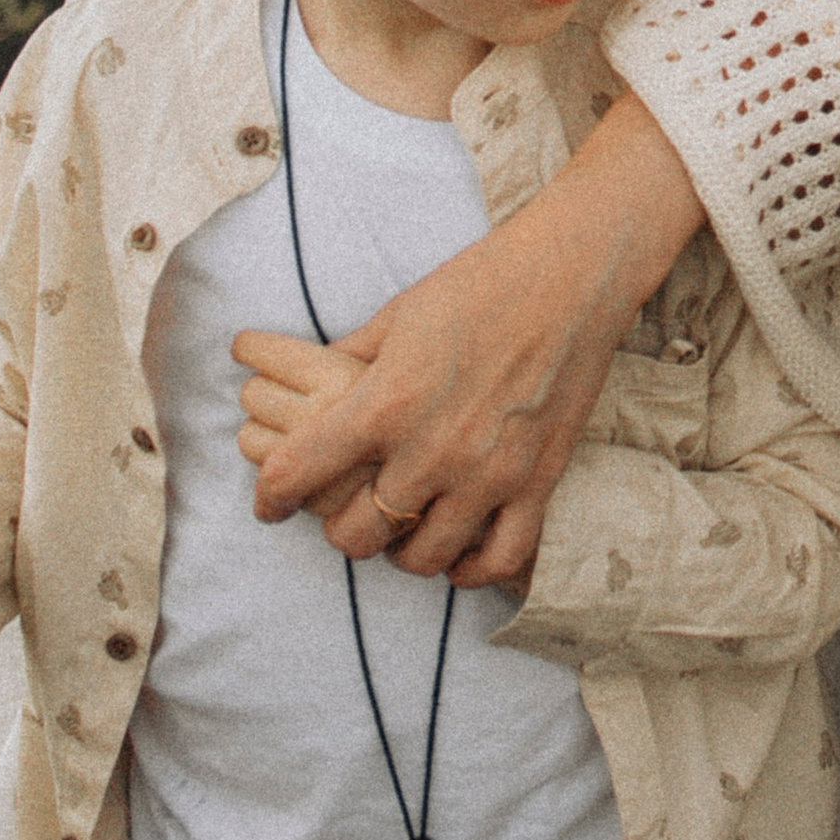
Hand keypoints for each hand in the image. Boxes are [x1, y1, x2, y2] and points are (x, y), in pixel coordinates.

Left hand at [249, 93, 704, 587]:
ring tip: (400, 528)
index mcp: (388, 401)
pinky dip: (469, 568)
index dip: (270, 496)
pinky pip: (495, 559)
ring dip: (400, 550)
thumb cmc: (479, 281)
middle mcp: (432, 449)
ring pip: (420, 558)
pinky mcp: (537, 481)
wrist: (571, 271)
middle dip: (339, 526)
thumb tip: (308, 390)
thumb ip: (350, 364)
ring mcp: (488, 473)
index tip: (268, 502)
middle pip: (356, 534)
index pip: (299, 474)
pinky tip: (457, 550)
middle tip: (345, 508)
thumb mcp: (399, 314)